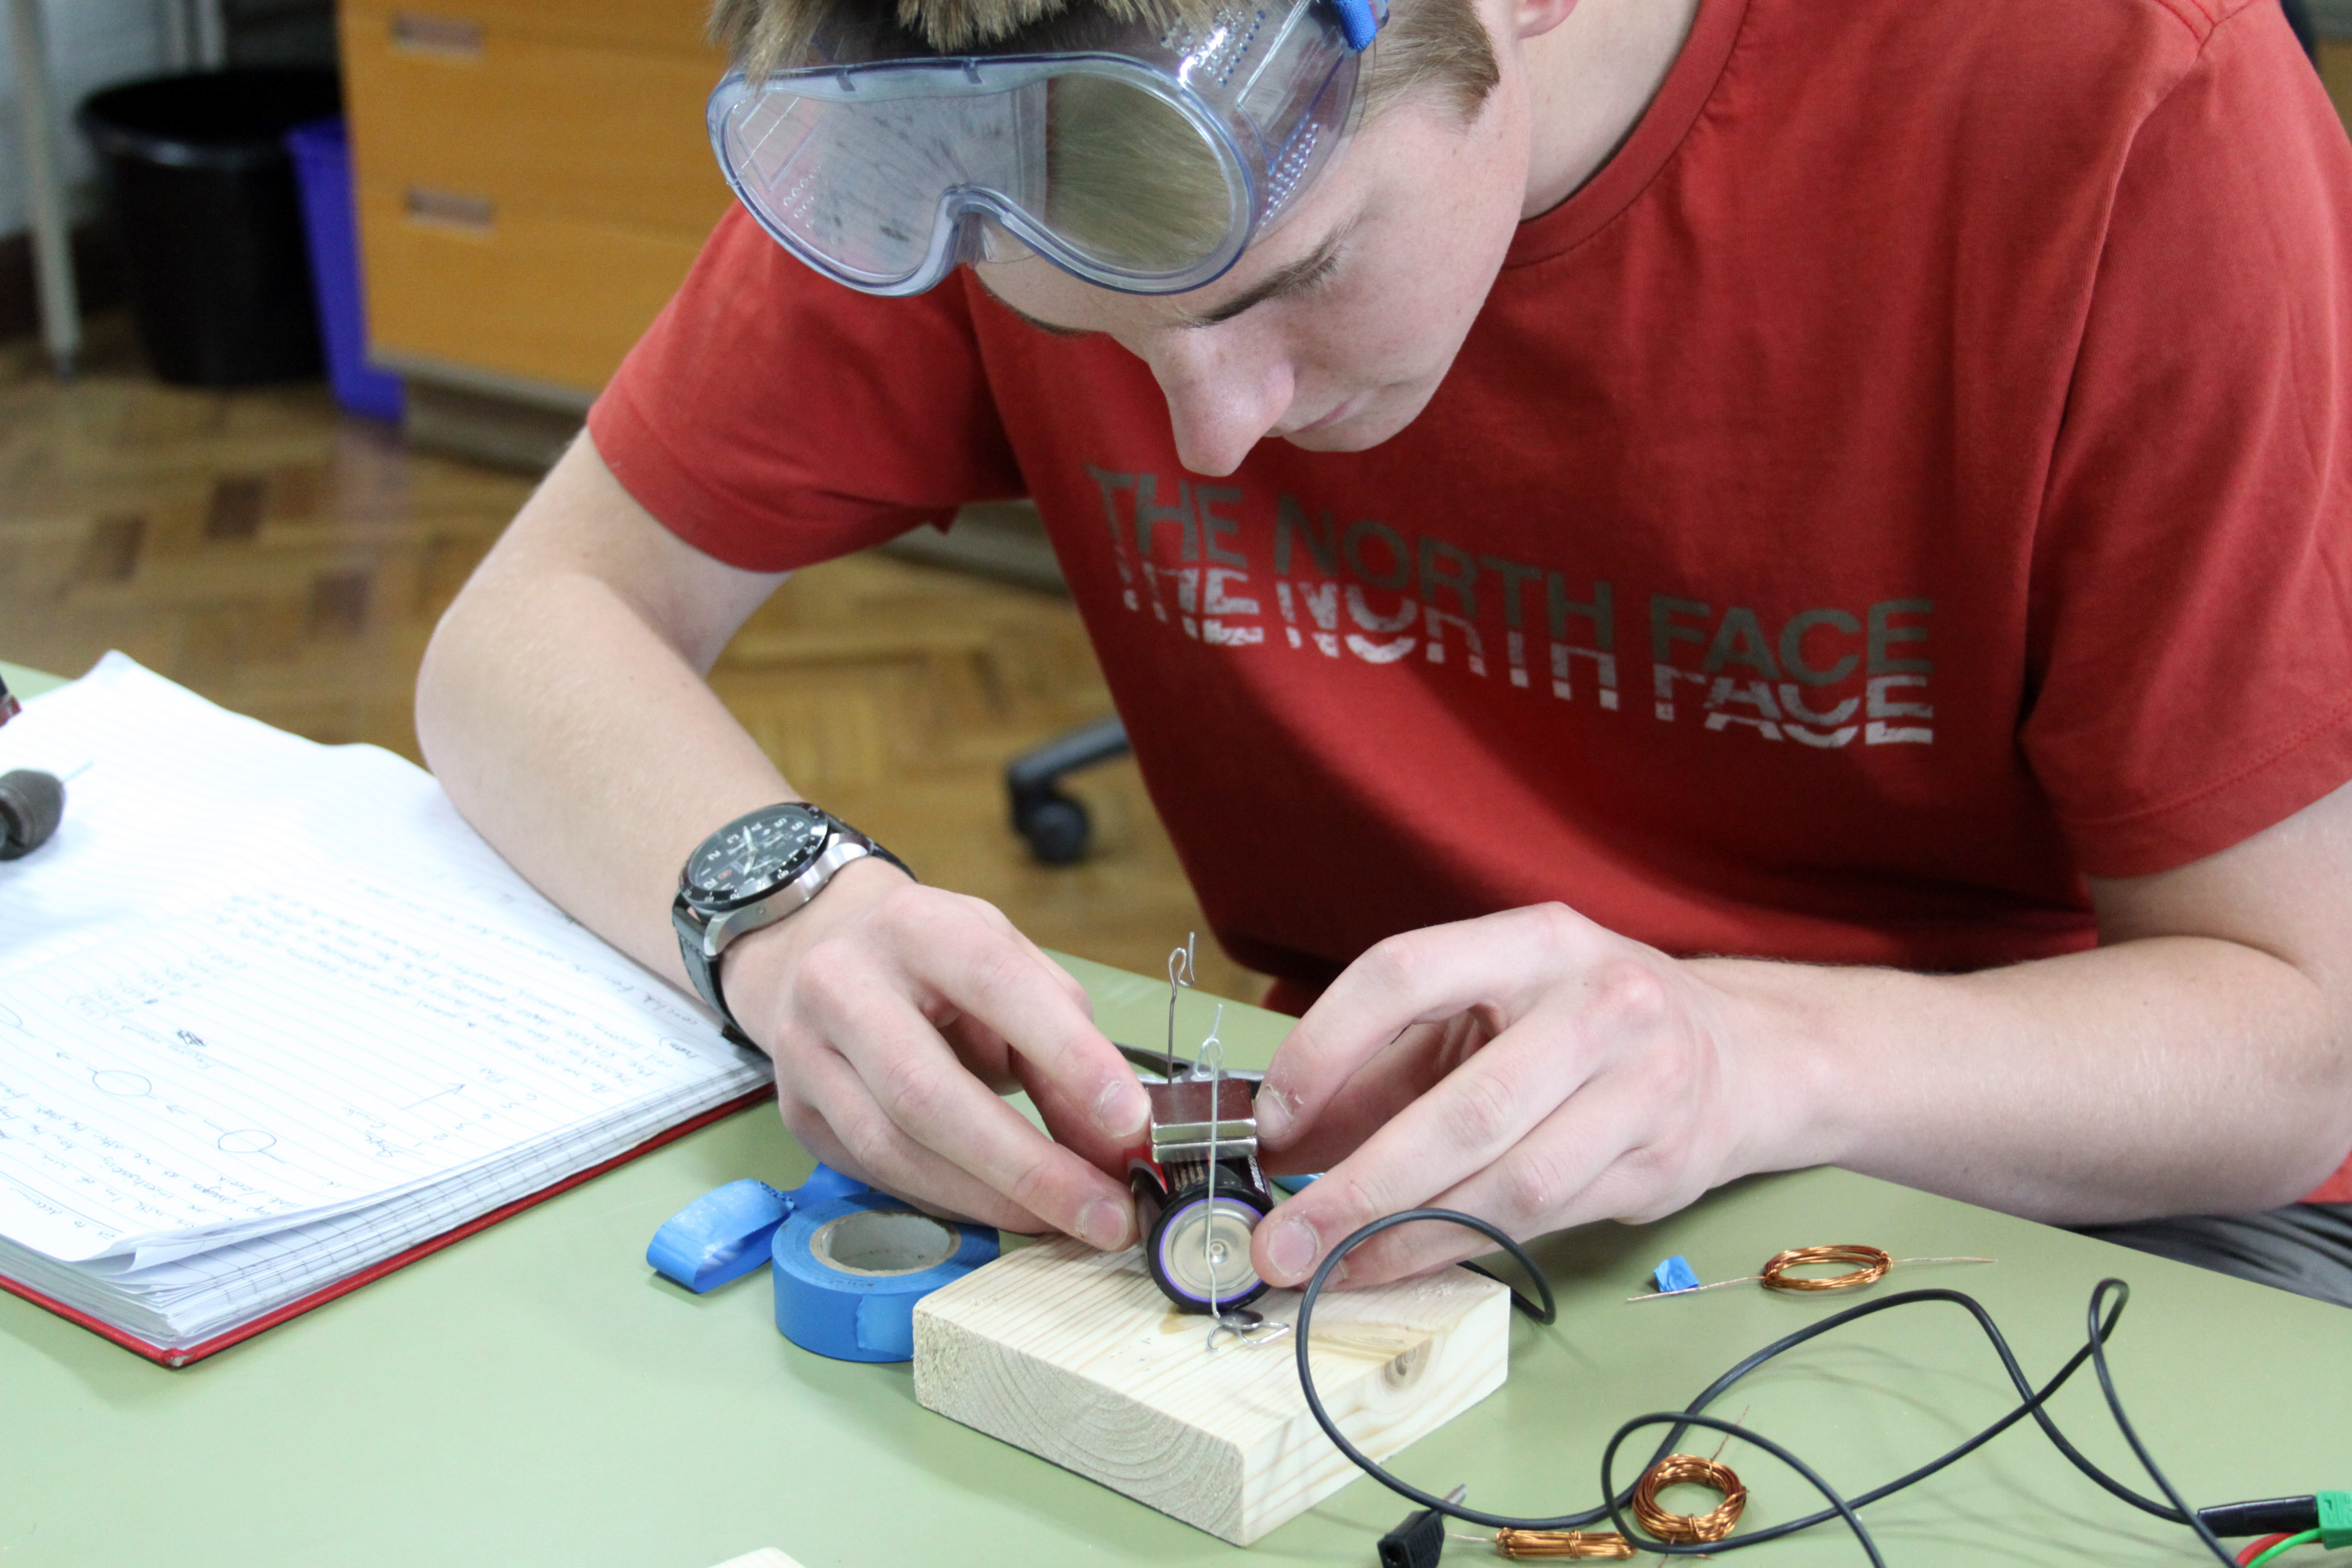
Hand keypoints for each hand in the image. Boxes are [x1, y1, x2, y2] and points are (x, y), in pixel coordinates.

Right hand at [721, 857, 1152, 1249]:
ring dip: (994, 1202)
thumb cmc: (935, 962)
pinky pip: (881, 1177)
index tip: (1131, 1121)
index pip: (995, 985)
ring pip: (897, 1151)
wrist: (816, 950)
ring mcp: (804, 1055)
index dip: (1068, 1056)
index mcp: (913, 926)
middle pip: (928, 1094)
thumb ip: (1063, 1040)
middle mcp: (841, 984)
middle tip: (1107, 1213)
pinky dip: (955, 1203)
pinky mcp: (796, 1115)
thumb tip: (1116, 1140)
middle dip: (1029, 1168)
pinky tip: (1006, 1209)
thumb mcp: (1008, 965)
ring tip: (1069, 1222)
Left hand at [1246, 904, 1807, 1289]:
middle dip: (1359, 1186)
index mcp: (1532, 941)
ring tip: (1328, 1269)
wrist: (1743, 1054)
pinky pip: (1540, 1222)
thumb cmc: (1578, 1024)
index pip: (1404, 974)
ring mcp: (1641, 1087)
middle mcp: (1596, 1003)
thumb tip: (1278, 1145)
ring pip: (1507, 1183)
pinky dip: (1456, 1250)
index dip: (1324, 1048)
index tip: (1272, 1121)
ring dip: (1405, 1237)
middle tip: (1283, 1239)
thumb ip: (1382, 1067)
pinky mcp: (1659, 1165)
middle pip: (1463, 1108)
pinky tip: (1397, 1264)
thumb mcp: (1483, 1008)